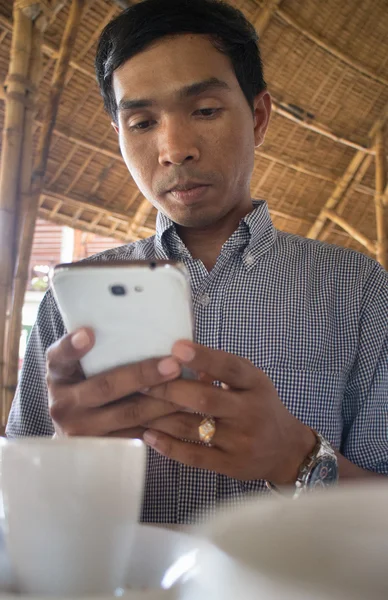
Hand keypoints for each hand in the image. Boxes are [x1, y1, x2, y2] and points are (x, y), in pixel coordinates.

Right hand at [46, 328, 182, 437]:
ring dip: (162, 400)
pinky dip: (162, 422)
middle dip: (143, 374)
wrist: (75, 428)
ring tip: (189, 387)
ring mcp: (81, 429)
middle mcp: (63, 402)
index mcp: (58, 374)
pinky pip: (137, 434)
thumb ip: (98, 348)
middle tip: (173, 364)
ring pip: (128, 413)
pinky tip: (183, 411)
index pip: (59, 356)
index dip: (73, 346)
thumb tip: (142, 319)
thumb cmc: (86, 382)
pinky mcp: (102, 447)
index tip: (89, 334)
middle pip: (106, 386)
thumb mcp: (80, 364)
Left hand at [142, 341, 315, 484]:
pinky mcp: (231, 465)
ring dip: (159, 417)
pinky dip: (168, 446)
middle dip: (169, 390)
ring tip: (134, 406)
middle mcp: (250, 412)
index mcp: (255, 385)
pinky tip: (148, 436)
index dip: (203, 357)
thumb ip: (222, 370)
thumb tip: (184, 358)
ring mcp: (240, 441)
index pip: (229, 368)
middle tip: (141, 382)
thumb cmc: (261, 407)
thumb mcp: (252, 382)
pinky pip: (194, 456)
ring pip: (192, 428)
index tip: (176, 348)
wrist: (286, 450)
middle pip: (204, 399)